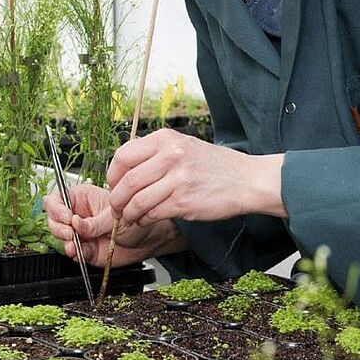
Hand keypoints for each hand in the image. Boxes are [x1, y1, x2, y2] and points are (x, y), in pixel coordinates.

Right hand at [43, 184, 183, 266]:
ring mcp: (80, 233)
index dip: (57, 208)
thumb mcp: (114, 217)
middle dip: (58, 226)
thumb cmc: (134, 217)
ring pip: (59, 236)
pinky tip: (80, 251)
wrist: (147, 240)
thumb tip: (76, 223)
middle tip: (70, 232)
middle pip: (53, 218)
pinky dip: (74, 253)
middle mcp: (78, 214)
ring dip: (64, 241)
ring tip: (75, 244)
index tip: (67, 217)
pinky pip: (72, 252)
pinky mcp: (84, 249)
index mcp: (82, 198)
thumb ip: (94, 222)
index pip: (58, 199)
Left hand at [106, 128, 285, 225]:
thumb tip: (123, 169)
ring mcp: (177, 179)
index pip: (122, 156)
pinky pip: (151, 214)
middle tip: (117, 208)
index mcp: (165, 139)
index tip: (114, 185)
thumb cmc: (214, 166)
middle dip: (116, 200)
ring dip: (128, 214)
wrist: (247, 180)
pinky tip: (147, 219)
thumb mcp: (183, 146)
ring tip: (131, 217)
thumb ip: (155, 153)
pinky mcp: (184, 202)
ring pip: (136, 201)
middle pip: (126, 182)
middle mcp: (170, 155)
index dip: (112, 175)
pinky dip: (144, 220)